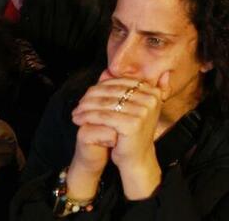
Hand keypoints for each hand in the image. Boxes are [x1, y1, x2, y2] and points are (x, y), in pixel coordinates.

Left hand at [72, 72, 171, 199]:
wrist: (137, 158)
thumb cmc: (131, 132)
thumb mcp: (130, 107)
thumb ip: (120, 88)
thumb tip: (105, 71)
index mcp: (153, 92)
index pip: (122, 83)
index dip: (102, 87)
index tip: (87, 94)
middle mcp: (151, 99)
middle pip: (114, 93)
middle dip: (92, 98)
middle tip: (77, 104)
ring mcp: (144, 111)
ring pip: (107, 105)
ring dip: (87, 108)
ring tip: (75, 112)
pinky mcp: (133, 124)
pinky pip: (105, 117)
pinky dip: (89, 117)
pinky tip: (78, 120)